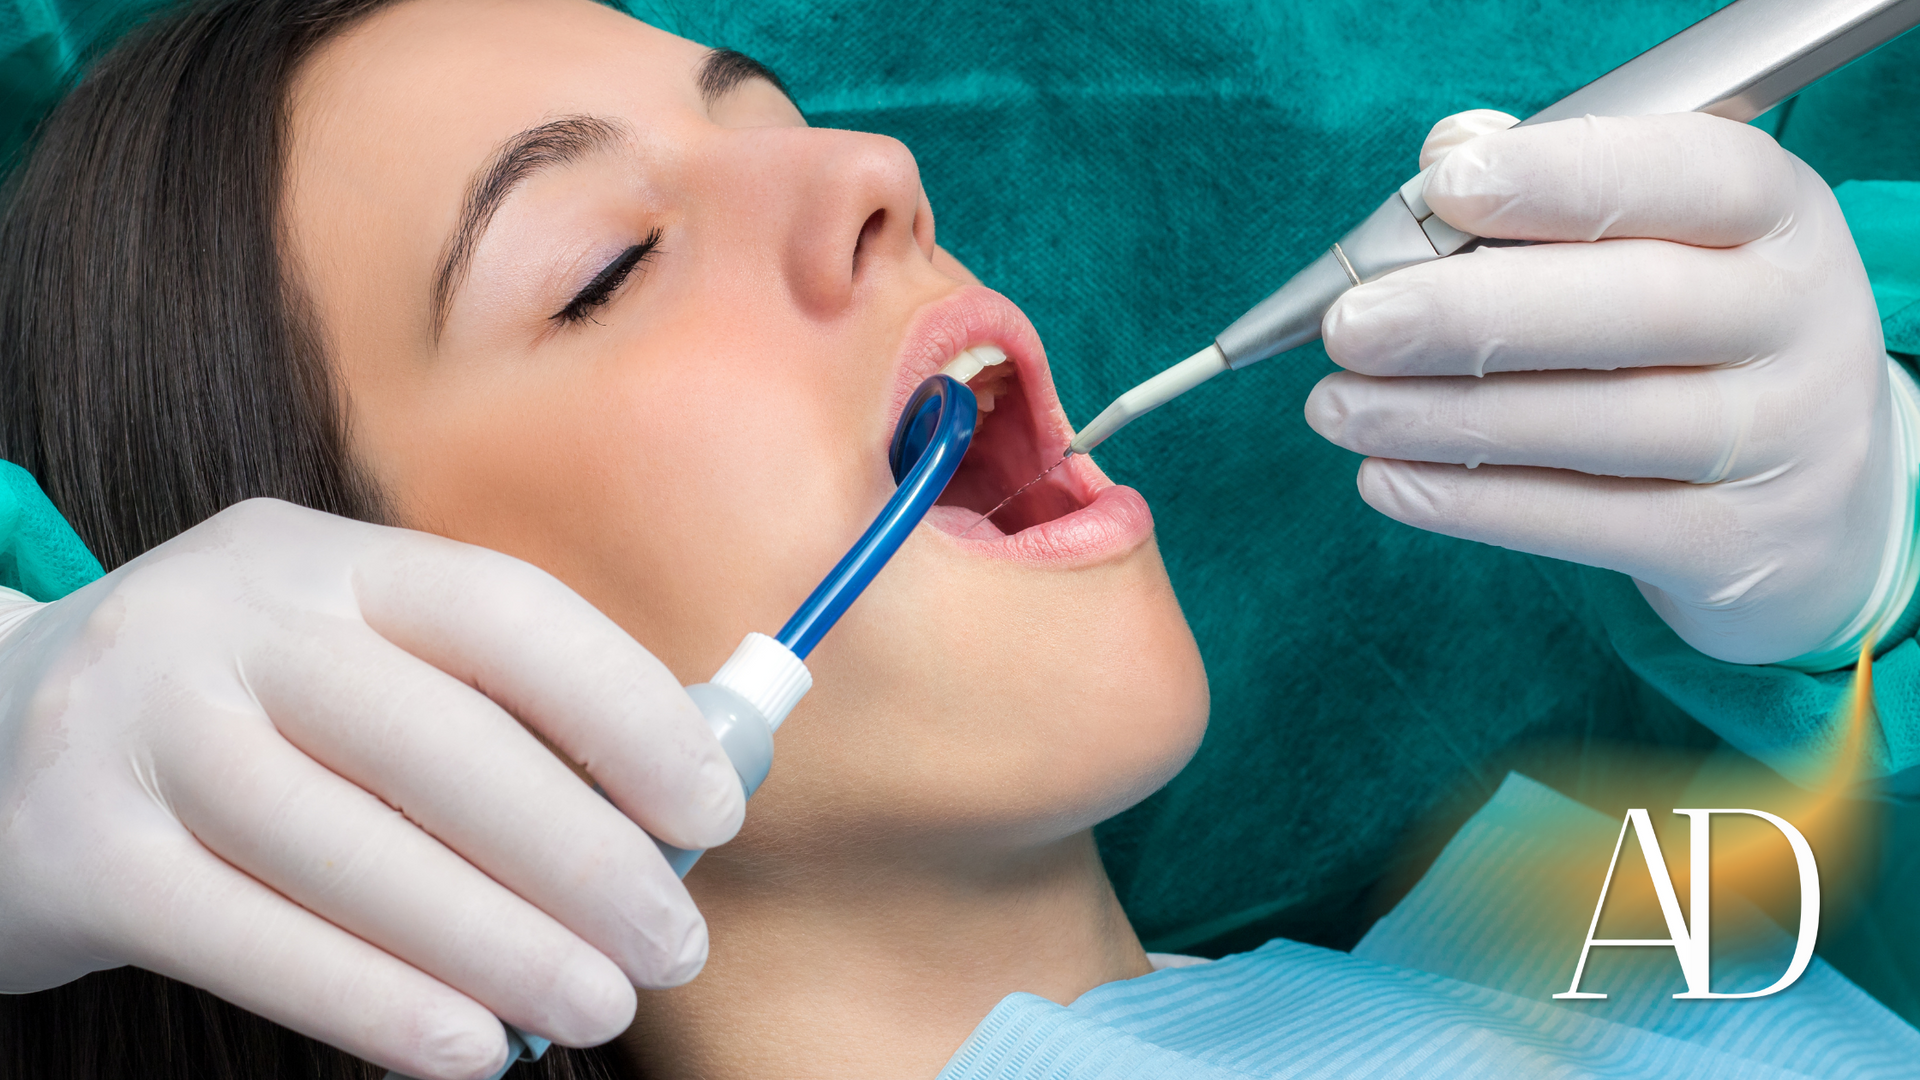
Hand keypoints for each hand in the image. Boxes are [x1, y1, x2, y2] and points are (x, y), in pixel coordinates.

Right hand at [0, 499, 746, 1078]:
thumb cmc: (241, 713)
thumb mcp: (345, 660)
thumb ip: (489, 712)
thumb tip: (670, 808)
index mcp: (324, 560)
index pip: (506, 613)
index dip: (628, 711)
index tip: (712, 807)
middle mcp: (227, 621)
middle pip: (441, 744)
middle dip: (584, 858)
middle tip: (672, 944)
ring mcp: (139, 730)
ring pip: (355, 854)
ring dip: (502, 947)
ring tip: (598, 1003)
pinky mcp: (77, 854)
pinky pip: (253, 943)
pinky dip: (378, 1005)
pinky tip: (470, 1049)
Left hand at [1307, 109, 1914, 666]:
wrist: (1814, 501)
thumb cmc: (1692, 341)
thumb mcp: (1661, 246)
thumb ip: (1556, 194)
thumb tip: (1450, 151)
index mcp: (1777, 216)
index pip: (1685, 175)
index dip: (1561, 177)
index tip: (1445, 188)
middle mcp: (1799, 321)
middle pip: (1632, 307)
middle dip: (1467, 315)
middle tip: (1350, 327)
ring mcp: (1782, 441)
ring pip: (1596, 426)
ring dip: (1443, 418)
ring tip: (1336, 408)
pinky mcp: (1738, 546)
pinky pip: (1588, 525)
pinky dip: (1472, 505)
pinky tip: (1386, 479)